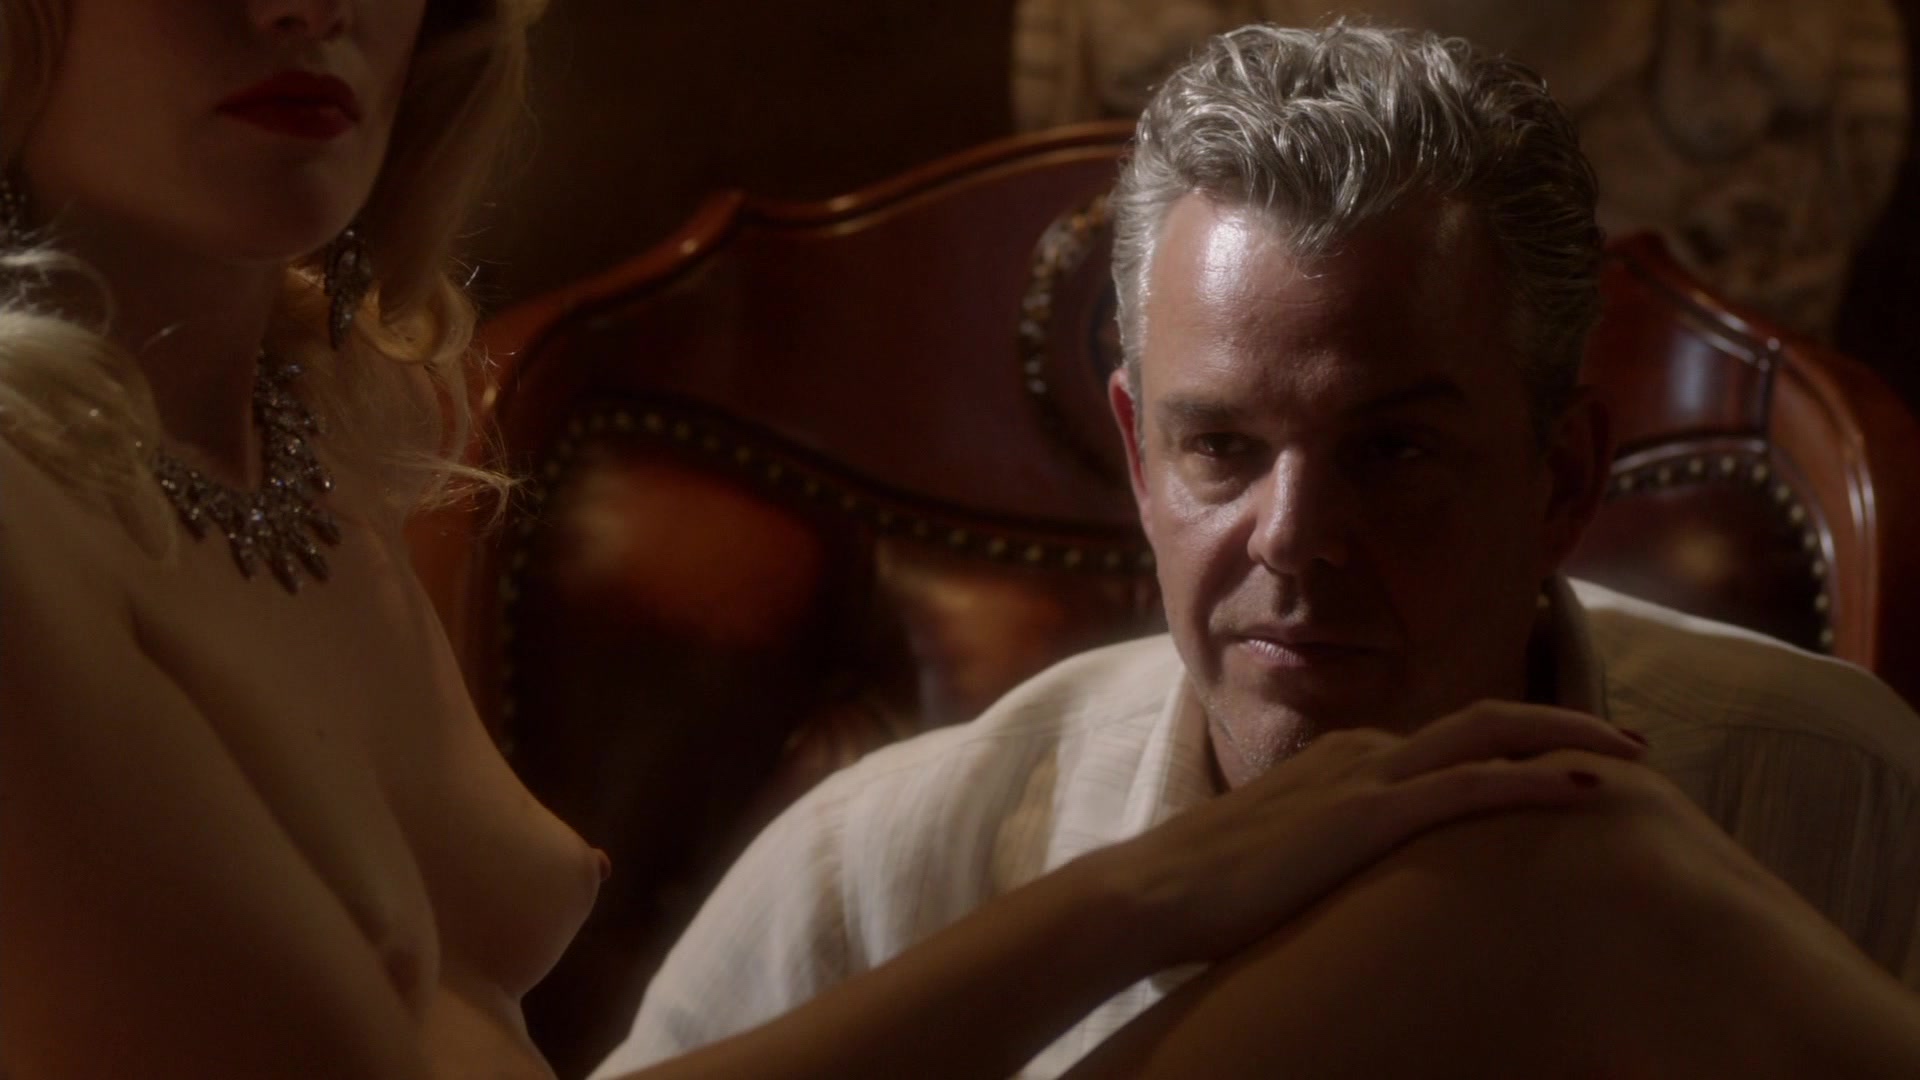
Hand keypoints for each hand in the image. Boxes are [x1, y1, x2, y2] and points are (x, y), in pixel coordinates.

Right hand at [1083, 699, 1647, 968]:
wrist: (1149, 895)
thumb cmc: (1204, 898)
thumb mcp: (1281, 867)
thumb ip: (1325, 861)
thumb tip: (1348, 896)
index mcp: (1341, 763)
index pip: (1448, 740)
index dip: (1515, 744)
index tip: (1569, 762)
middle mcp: (1361, 755)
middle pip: (1484, 719)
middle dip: (1563, 723)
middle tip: (1629, 744)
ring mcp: (1364, 780)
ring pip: (1490, 735)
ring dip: (1567, 738)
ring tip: (1633, 758)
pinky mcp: (1366, 817)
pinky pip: (1473, 786)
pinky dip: (1538, 780)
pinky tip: (1591, 790)